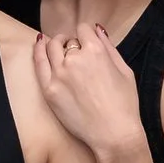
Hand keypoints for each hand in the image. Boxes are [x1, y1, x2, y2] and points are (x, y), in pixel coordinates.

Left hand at [31, 26, 151, 162]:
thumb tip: (97, 29)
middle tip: (74, 50)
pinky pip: (39, 63)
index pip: (83, 29)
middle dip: (71, 42)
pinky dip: (38, 51)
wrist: (113, 134)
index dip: (85, 34)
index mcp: (96, 51)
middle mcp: (75, 59)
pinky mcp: (49, 90)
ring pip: (51, 48)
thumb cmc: (124, 104)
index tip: (86, 40)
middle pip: (66, 40)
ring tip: (58, 48)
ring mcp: (59, 74)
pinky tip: (39, 45)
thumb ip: (109, 47)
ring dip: (55, 45)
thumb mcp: (125, 70)